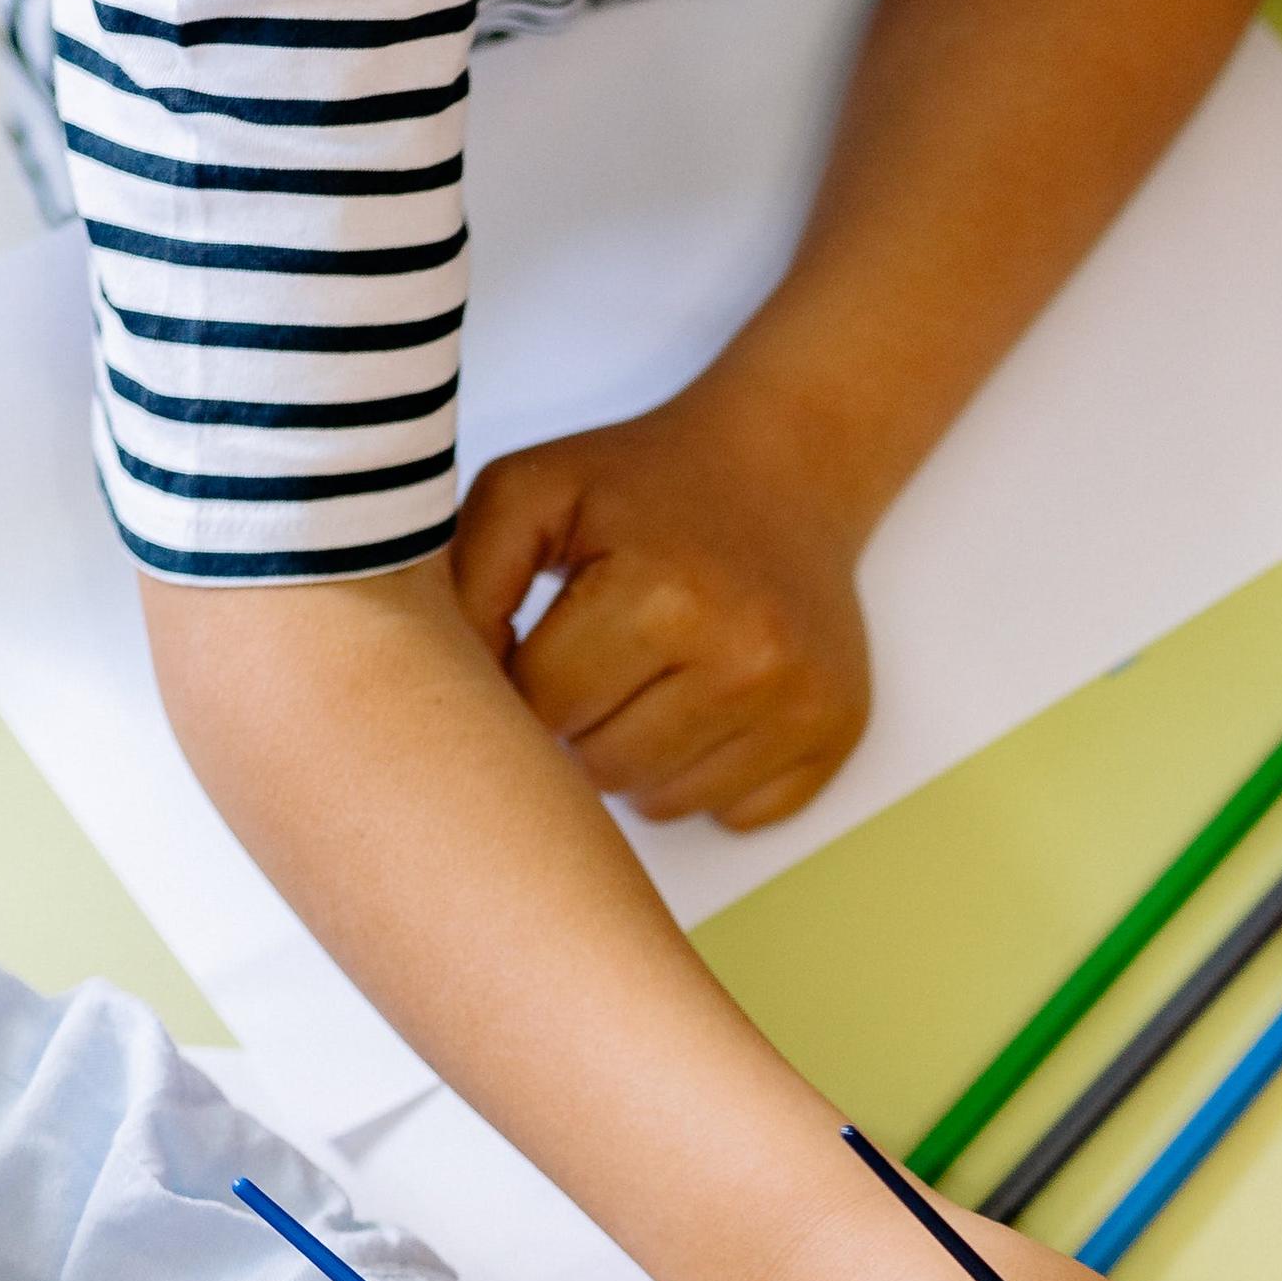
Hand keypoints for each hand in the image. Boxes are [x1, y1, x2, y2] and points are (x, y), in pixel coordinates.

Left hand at [448, 380, 875, 830]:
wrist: (782, 468)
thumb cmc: (643, 483)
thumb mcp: (531, 492)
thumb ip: (464, 579)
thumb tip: (446, 692)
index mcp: (661, 593)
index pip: (543, 707)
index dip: (522, 680)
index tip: (540, 639)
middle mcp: (745, 657)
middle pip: (601, 765)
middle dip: (579, 723)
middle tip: (596, 659)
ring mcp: (799, 704)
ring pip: (663, 802)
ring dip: (635, 756)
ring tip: (648, 680)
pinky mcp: (836, 734)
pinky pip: (735, 812)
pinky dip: (706, 775)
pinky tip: (707, 704)